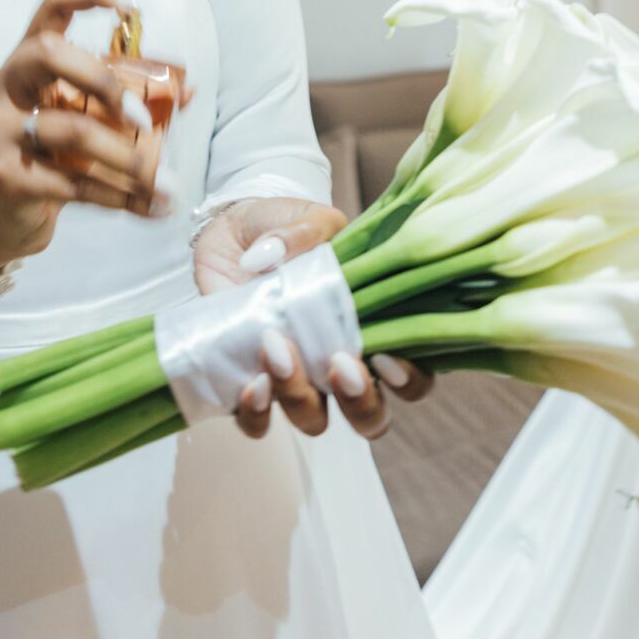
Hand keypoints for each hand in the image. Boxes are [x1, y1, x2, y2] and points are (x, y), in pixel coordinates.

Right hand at [0, 0, 169, 282]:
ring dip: (127, 158)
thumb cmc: (47, 159)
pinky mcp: (5, 174)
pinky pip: (73, 183)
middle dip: (103, 80)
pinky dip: (119, 197)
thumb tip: (187, 93)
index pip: (48, 11)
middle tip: (144, 117)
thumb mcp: (80, 122)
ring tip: (165, 182)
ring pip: (70, 130)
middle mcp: (3, 86)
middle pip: (48, 54)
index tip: (128, 7)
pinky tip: (149, 208)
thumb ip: (123, 104)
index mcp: (25, 63)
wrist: (0, 219)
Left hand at [193, 198, 433, 441]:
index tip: (385, 358)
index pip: (410, 374)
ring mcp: (295, 378)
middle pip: (370, 417)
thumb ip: (307, 231)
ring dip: (300, 397)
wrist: (228, 231)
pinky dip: (257, 413)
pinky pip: (257, 421)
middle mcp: (338, 363)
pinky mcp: (249, 382)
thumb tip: (273, 256)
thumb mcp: (308, 217)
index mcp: (370, 326)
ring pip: (313, 420)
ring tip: (276, 348)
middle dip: (361, 404)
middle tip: (339, 366)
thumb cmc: (284, 226)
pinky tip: (252, 383)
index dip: (408, 379)